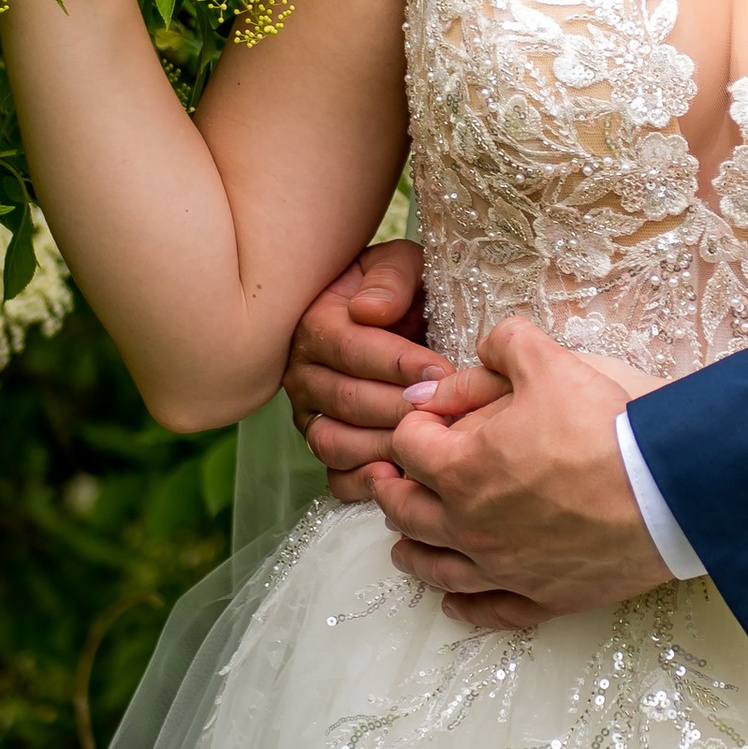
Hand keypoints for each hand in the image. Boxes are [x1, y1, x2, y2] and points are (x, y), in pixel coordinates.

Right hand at [286, 240, 439, 501]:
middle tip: (444, 414)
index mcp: (316, 324)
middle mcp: (303, 373)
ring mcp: (311, 415)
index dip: (397, 363)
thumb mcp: (401, 265)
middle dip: (400, 409)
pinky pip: (334, 476)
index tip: (441, 371)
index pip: (350, 348)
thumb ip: (390, 277)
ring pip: (335, 441)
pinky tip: (399, 476)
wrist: (399, 318)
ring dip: (383, 447)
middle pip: (347, 399)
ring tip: (428, 445)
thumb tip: (369, 310)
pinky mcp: (327, 447)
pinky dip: (363, 483)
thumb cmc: (401, 291)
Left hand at [363, 317, 665, 627]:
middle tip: (389, 479)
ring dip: (413, 552)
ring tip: (403, 544)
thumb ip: (507, 345)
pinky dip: (463, 608)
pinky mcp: (541, 598)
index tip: (427, 418)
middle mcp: (470, 526)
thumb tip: (483, 349)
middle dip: (393, 490)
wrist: (667, 491)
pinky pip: (488, 611)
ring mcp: (503, 569)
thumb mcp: (552, 362)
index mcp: (461, 469)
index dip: (414, 424)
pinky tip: (452, 604)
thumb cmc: (607, 427)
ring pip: (436, 568)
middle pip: (407, 511)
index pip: (409, 445)